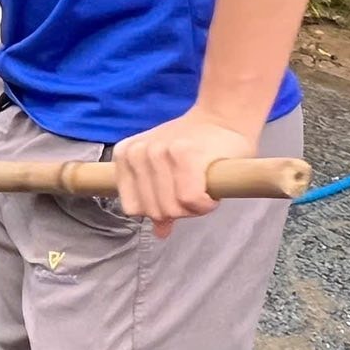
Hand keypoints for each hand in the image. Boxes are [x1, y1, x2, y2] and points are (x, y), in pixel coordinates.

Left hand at [112, 110, 258, 237]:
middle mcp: (137, 153)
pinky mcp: (184, 155)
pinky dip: (205, 203)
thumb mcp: (167, 170)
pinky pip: (190, 201)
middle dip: (179, 210)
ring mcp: (159, 152)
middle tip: (194, 189)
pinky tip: (211, 188)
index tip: (175, 195)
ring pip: (172, 208)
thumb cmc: (196, 145)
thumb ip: (157, 199)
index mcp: (125, 155)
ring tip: (202, 186)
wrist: (223, 117)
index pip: (133, 207)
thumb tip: (159, 233)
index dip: (158, 210)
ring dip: (195, 207)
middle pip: (154, 211)